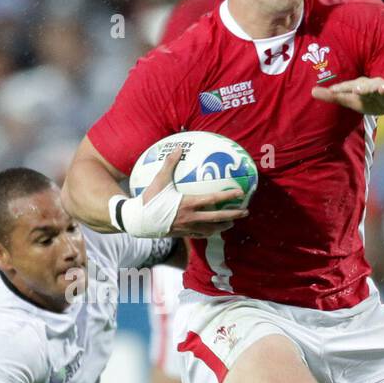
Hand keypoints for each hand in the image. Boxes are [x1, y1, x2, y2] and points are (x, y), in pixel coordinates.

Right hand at [125, 144, 247, 238]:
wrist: (138, 221)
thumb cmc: (149, 200)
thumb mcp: (159, 180)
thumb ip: (170, 164)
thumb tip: (178, 148)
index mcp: (187, 204)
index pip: (213, 199)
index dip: (228, 196)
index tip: (240, 193)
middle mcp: (190, 218)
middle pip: (217, 218)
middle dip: (233, 215)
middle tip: (245, 212)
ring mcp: (187, 228)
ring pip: (210, 230)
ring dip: (222, 226)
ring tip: (231, 223)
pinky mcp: (182, 234)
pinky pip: (200, 235)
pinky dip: (209, 232)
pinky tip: (212, 229)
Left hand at [311, 76, 383, 117]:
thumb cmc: (370, 100)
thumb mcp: (351, 100)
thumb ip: (334, 97)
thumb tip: (312, 91)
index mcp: (359, 85)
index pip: (348, 87)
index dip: (341, 89)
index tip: (332, 91)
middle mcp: (372, 84)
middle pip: (366, 85)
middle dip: (362, 86)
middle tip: (356, 89)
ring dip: (383, 88)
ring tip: (381, 89)